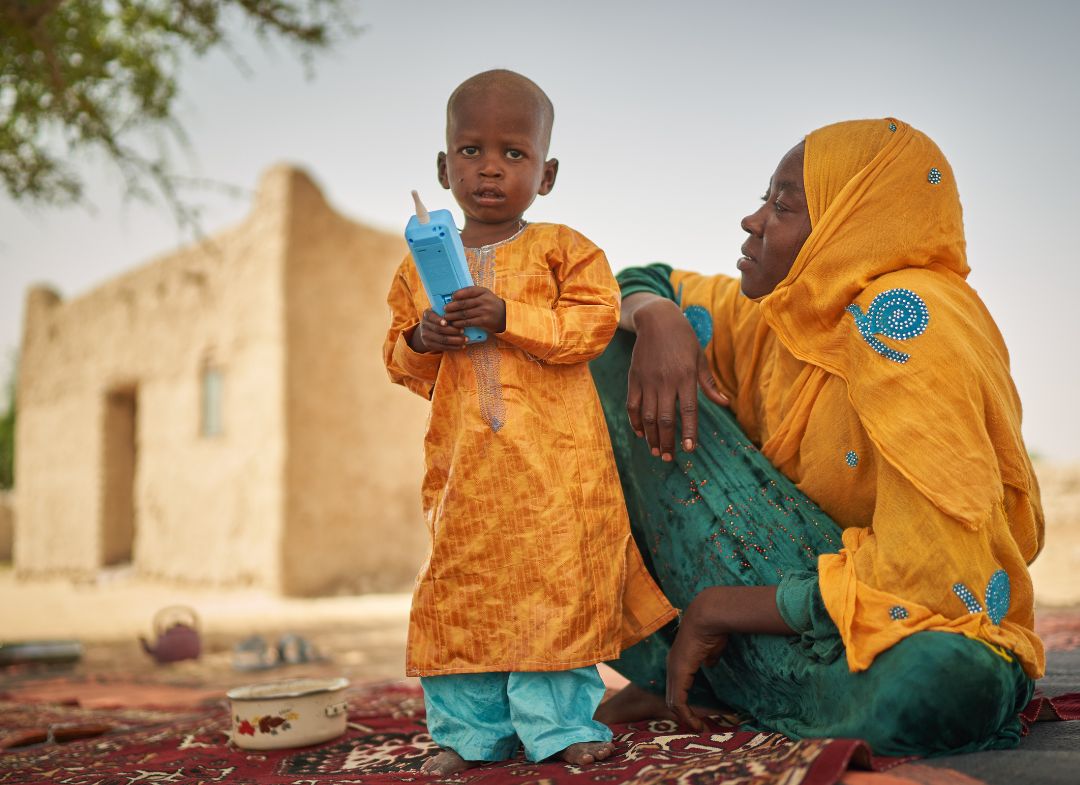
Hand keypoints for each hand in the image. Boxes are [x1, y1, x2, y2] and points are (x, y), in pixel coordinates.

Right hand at [410, 309, 467, 352]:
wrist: (427, 330)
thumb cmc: (439, 318)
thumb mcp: (439, 312)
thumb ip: (447, 312)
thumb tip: (461, 313)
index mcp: (426, 314)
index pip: (431, 317)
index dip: (438, 320)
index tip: (447, 322)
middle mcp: (424, 325)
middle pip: (438, 329)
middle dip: (452, 331)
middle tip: (463, 330)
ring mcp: (425, 336)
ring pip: (442, 340)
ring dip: (455, 341)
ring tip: (465, 339)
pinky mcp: (429, 345)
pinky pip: (443, 347)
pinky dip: (453, 347)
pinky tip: (462, 346)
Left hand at [443, 286, 505, 333]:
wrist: (505, 316)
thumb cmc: (491, 304)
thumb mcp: (485, 295)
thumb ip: (472, 294)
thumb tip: (454, 296)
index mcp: (483, 291)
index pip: (468, 291)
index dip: (458, 294)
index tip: (451, 297)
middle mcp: (484, 300)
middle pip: (464, 303)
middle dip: (452, 306)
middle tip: (445, 309)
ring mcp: (484, 311)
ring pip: (464, 313)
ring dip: (453, 316)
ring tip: (447, 317)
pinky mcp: (484, 321)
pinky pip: (469, 322)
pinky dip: (460, 323)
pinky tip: (455, 324)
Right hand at [625, 299, 727, 460]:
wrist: (657, 319)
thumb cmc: (684, 339)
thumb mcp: (700, 359)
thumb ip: (709, 384)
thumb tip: (725, 404)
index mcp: (686, 377)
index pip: (688, 411)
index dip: (688, 431)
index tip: (689, 449)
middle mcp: (666, 381)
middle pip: (665, 419)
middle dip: (667, 441)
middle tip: (669, 458)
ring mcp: (648, 380)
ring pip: (647, 415)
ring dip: (651, 437)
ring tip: (656, 451)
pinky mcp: (634, 378)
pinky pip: (632, 405)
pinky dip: (635, 421)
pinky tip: (641, 433)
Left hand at [666, 587, 729, 731]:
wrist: (708, 617)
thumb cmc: (712, 629)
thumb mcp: (711, 648)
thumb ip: (708, 658)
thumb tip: (709, 664)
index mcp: (679, 660)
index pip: (677, 687)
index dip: (685, 703)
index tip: (698, 715)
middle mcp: (672, 666)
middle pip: (672, 697)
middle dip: (684, 715)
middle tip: (698, 727)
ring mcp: (673, 669)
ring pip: (673, 701)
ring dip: (685, 718)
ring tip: (698, 728)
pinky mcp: (678, 673)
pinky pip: (678, 700)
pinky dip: (686, 714)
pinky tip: (696, 722)